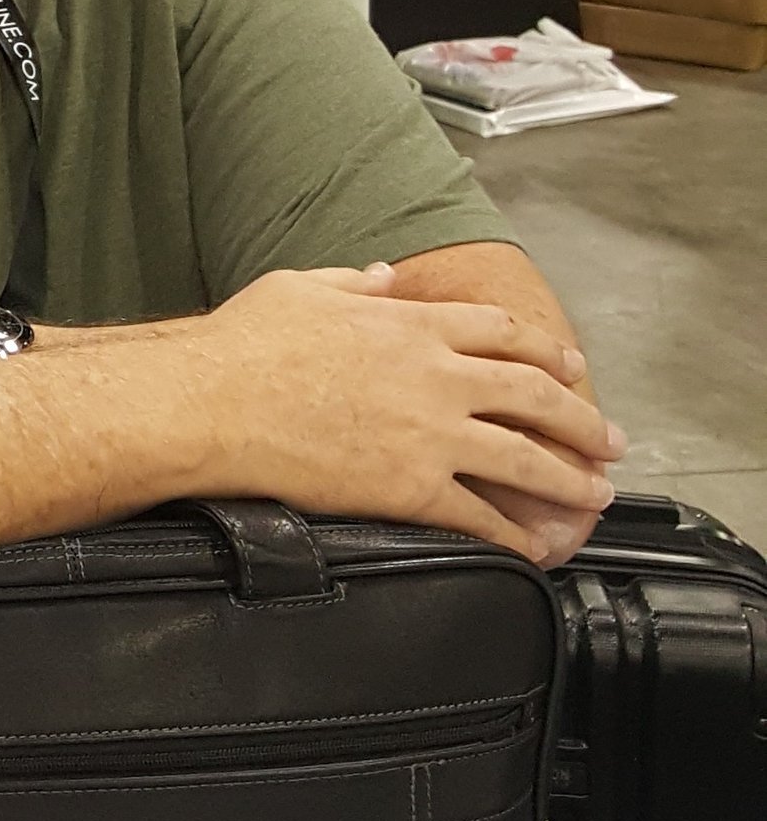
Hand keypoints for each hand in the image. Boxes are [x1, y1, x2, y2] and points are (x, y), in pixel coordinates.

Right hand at [187, 266, 619, 564]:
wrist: (211, 403)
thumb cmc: (242, 346)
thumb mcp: (302, 286)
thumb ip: (356, 281)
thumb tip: (385, 273)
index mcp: (410, 323)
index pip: (500, 331)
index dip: (544, 349)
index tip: (568, 362)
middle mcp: (434, 375)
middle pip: (534, 394)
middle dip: (582, 419)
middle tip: (610, 439)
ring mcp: (427, 433)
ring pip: (524, 457)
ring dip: (569, 480)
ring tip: (596, 497)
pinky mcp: (408, 487)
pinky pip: (479, 514)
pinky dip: (515, 533)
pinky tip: (534, 546)